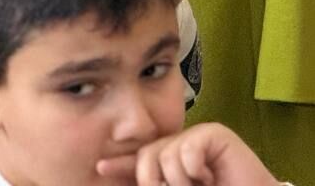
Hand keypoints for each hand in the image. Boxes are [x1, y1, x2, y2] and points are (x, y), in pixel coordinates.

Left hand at [106, 123, 277, 185]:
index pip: (141, 160)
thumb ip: (157, 185)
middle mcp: (181, 148)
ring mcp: (197, 138)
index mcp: (171, 165)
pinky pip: (187, 149)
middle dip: (153, 180)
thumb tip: (124, 180)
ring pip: (165, 155)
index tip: (100, 167)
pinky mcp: (214, 134)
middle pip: (147, 156)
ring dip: (181, 182)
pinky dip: (194, 169)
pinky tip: (210, 176)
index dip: (121, 164)